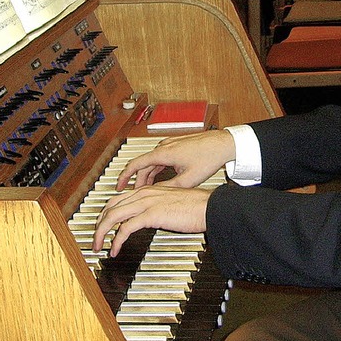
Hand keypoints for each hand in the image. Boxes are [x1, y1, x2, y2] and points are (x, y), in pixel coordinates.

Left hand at [92, 185, 210, 254]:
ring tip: (98, 245)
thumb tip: (150, 219)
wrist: (208, 207)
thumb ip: (157, 208)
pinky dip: (116, 240)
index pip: (118, 199)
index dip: (106, 212)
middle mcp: (144, 194)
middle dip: (99, 223)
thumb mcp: (171, 203)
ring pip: (113, 216)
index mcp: (148, 190)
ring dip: (102, 232)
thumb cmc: (195, 206)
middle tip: (96, 237)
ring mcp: (146, 203)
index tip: (102, 225)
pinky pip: (125, 229)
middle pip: (111, 206)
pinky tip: (114, 249)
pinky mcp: (150, 214)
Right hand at [115, 129, 234, 190]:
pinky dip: (156, 169)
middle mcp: (164, 146)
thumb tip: (157, 196)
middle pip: (142, 164)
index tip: (118, 185)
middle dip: (136, 179)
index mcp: (163, 153)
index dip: (124, 176)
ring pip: (151, 162)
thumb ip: (169, 188)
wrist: (222, 144)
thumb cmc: (208, 157)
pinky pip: (160, 158)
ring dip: (147, 175)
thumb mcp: (187, 180)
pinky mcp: (176, 146)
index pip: (135, 164)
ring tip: (145, 190)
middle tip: (130, 193)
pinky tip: (159, 180)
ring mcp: (170, 145)